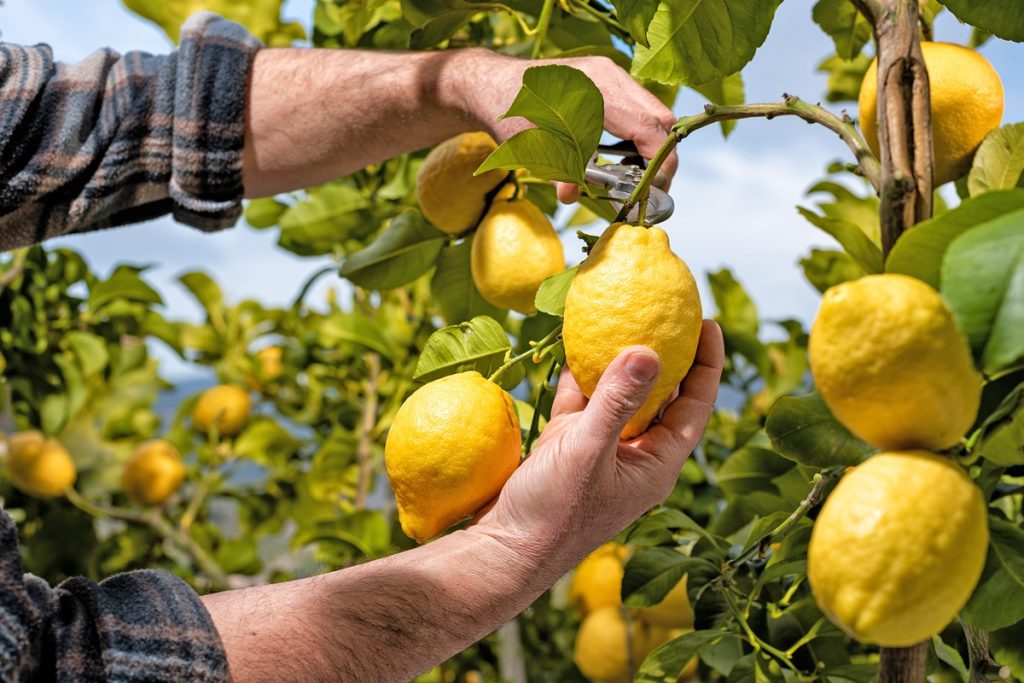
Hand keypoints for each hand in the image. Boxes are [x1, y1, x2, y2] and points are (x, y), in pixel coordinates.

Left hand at [442, 49, 678, 202]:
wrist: (495, 86)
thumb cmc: (511, 113)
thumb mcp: (533, 147)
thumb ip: (559, 171)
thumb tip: (571, 196)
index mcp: (596, 90)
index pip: (648, 127)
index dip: (659, 163)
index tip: (654, 189)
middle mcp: (610, 76)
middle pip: (660, 118)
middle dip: (662, 157)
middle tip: (649, 188)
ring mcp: (612, 74)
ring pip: (653, 112)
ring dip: (651, 146)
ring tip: (635, 174)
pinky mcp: (609, 80)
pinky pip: (639, 108)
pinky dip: (638, 135)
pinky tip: (620, 155)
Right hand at [474, 321, 723, 564]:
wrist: (504, 552)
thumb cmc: (555, 512)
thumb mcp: (588, 452)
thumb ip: (618, 402)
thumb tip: (650, 350)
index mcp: (656, 463)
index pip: (695, 406)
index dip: (706, 364)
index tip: (710, 322)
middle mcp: (634, 453)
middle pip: (661, 395)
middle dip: (665, 353)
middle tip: (667, 310)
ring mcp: (600, 448)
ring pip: (618, 393)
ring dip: (619, 358)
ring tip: (624, 315)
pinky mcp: (567, 444)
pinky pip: (581, 400)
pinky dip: (580, 374)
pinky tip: (575, 341)